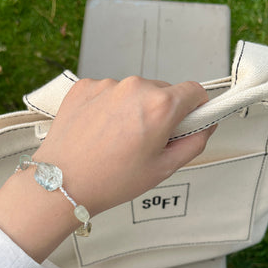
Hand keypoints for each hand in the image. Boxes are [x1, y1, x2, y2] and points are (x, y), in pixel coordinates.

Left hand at [33, 76, 213, 215]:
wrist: (62, 183)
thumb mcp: (162, 169)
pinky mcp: (85, 87)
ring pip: (134, 92)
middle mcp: (134, 87)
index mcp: (159, 106)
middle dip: (162, 112)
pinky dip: (109, 107)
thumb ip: (193, 143)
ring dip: (134, 109)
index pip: (194, 92)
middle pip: (163, 91)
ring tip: (117, 139)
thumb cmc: (109, 181)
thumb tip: (205, 126)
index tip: (187, 122)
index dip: (195, 109)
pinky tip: (99, 131)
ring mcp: (106, 84)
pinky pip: (108, 92)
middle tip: (146, 141)